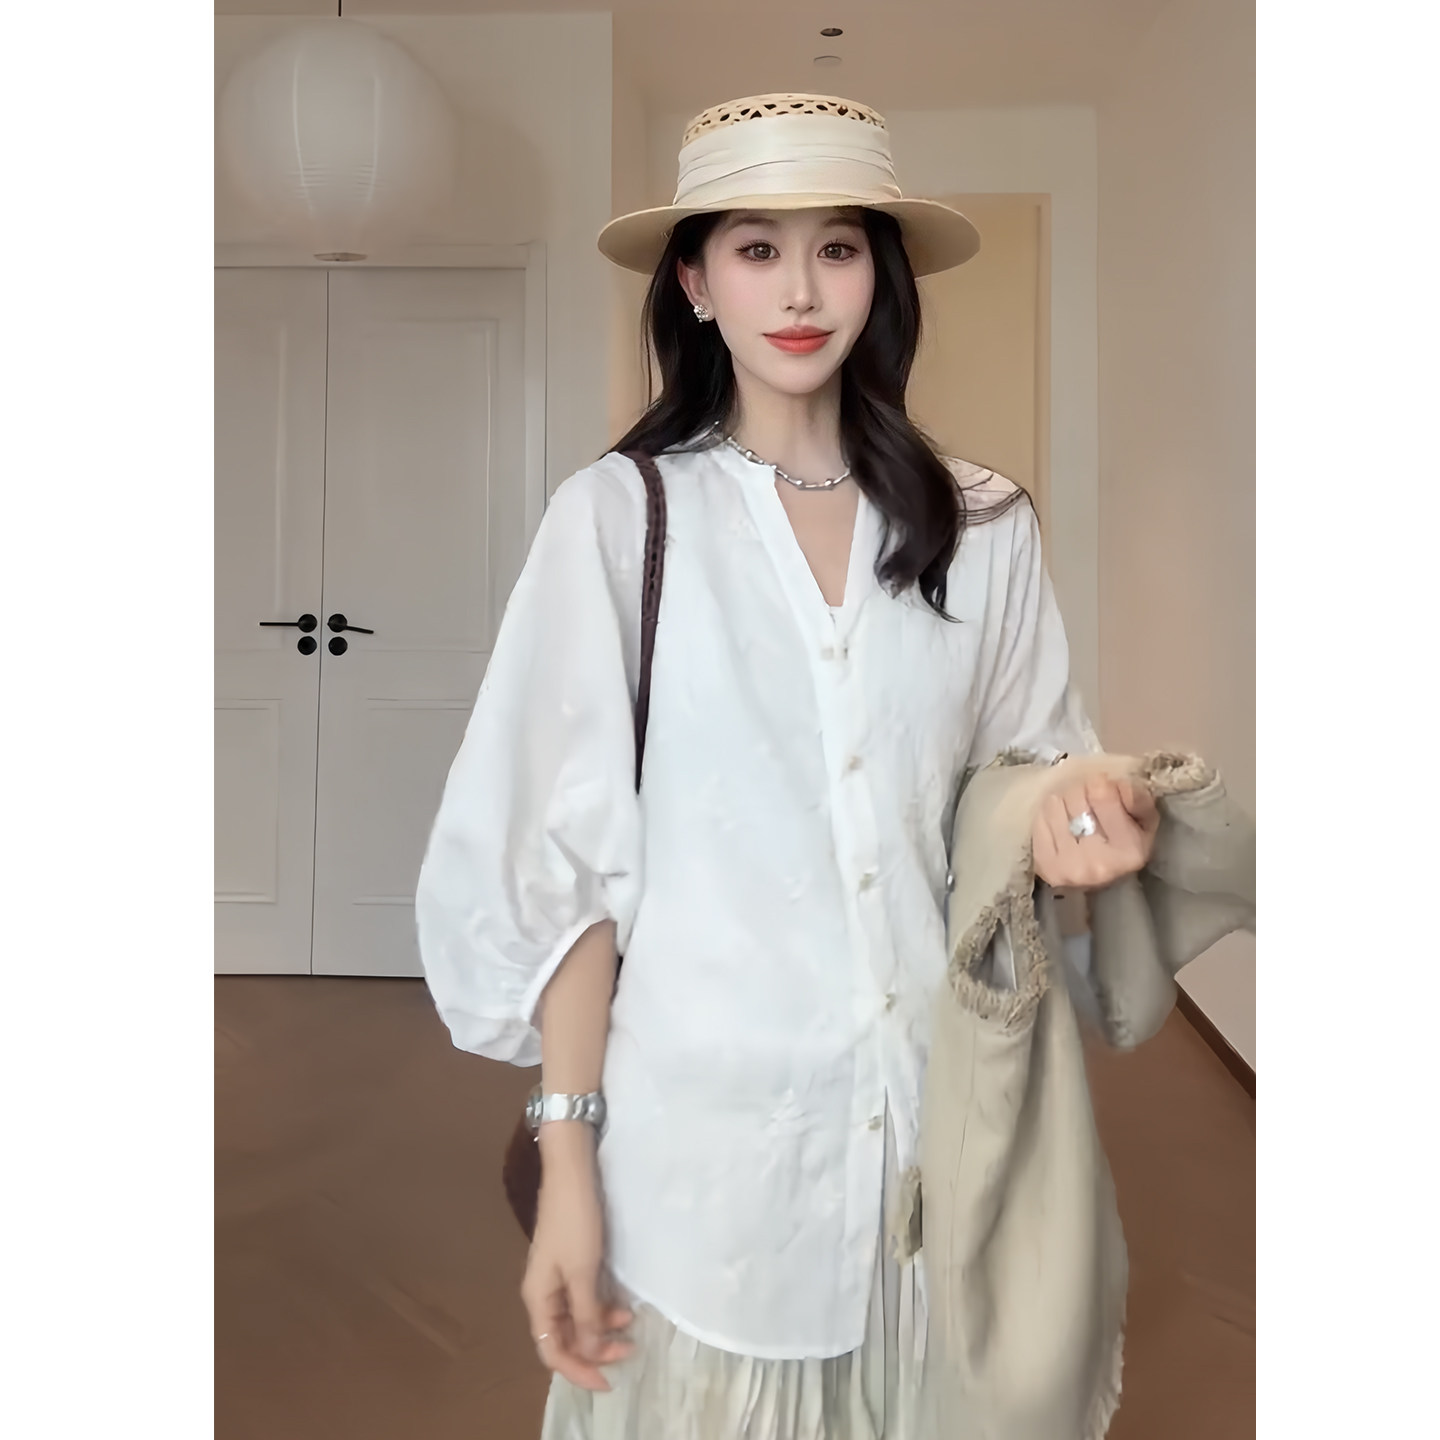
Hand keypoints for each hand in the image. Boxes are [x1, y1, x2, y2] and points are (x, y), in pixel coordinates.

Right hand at [520, 1123, 633, 1391]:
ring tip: (630, 1328)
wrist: (572, 1170)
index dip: (579, 1370)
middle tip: (628, 1352)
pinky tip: (622, 1307)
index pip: (552, 1351)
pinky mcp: (571, 1262)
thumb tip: (591, 1352)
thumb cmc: (575, 1220)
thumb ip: (586, 1314)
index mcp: (538, 1298)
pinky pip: (584, 1299)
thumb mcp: (583, 1271)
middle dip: (594, 1351)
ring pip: (576, 1319)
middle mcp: (543, 1292)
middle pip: (564, 1338)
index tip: (609, 1380)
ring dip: (600, 1330)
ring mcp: (556, 1276)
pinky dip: (601, 1308)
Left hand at [1032, 773, 1159, 890]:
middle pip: (1076, 795)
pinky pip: (1040, 818)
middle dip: (1082, 790)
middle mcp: (1096, 860)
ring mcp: (1066, 864)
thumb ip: (1137, 798)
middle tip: (1087, 799)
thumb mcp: (1145, 823)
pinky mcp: (1044, 863)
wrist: (1097, 884)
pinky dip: (1049, 814)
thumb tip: (1115, 782)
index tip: (1104, 789)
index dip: (1102, 784)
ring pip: (1056, 803)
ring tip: (1074, 811)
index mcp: (1128, 849)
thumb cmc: (1125, 847)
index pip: (1102, 793)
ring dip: (1064, 800)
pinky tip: (1060, 822)